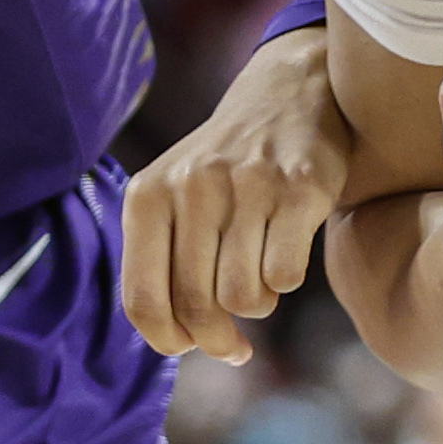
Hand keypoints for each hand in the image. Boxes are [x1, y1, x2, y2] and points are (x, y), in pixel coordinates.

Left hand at [127, 21, 354, 361]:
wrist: (288, 96)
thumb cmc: (225, 170)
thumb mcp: (175, 199)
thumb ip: (162, 263)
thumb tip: (179, 341)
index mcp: (148, 195)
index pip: (143, 300)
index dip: (167, 341)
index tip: (189, 347)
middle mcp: (192, 186)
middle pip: (196, 306)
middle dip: (217, 340)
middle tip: (234, 346)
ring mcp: (247, 185)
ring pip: (243, 297)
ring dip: (255, 306)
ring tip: (259, 282)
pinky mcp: (299, 187)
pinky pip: (285, 275)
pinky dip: (286, 280)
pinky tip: (285, 255)